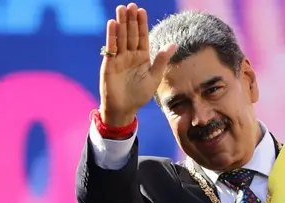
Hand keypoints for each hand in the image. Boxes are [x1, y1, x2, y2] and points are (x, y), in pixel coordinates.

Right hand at [99, 3, 176, 126]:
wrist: (124, 109)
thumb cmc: (140, 95)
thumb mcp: (154, 77)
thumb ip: (162, 60)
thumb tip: (174, 44)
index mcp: (142, 57)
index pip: (142, 37)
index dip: (142, 24)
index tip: (141, 11)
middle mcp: (130, 55)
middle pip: (131, 34)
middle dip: (131, 20)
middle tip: (131, 5)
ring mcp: (119, 58)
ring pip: (121, 37)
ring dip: (121, 23)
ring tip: (121, 9)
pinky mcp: (109, 64)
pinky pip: (111, 47)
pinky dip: (112, 36)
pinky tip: (113, 24)